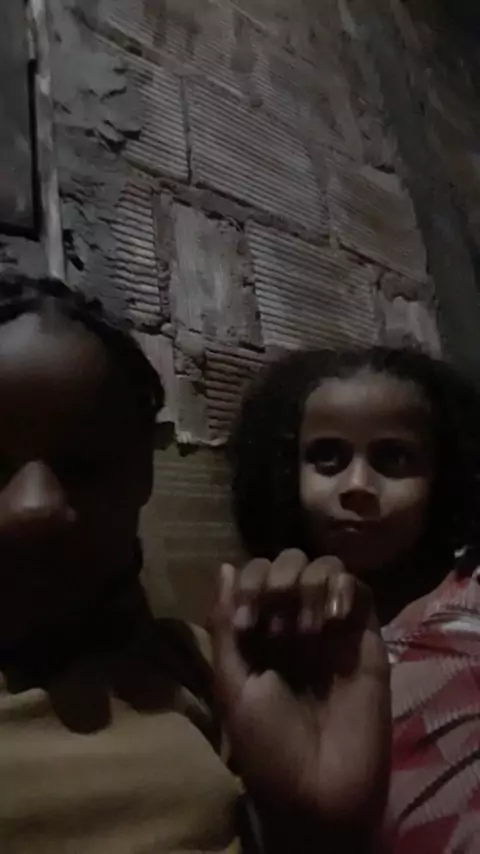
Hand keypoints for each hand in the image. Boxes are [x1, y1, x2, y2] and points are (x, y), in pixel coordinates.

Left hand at [210, 550, 390, 847]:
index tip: (246, 625)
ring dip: (309, 586)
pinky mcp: (365, 636)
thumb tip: (223, 565)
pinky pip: (359, 588)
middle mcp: (294, 621)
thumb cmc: (267, 744)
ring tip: (307, 633)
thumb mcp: (232, 684)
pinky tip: (333, 620)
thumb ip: (224, 623)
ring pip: (324, 566)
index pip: (254, 574)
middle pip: (288, 561)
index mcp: (259, 631)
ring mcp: (332, 627)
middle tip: (278, 632)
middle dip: (278, 582)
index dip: (248, 585)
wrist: (320, 789)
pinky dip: (343, 589)